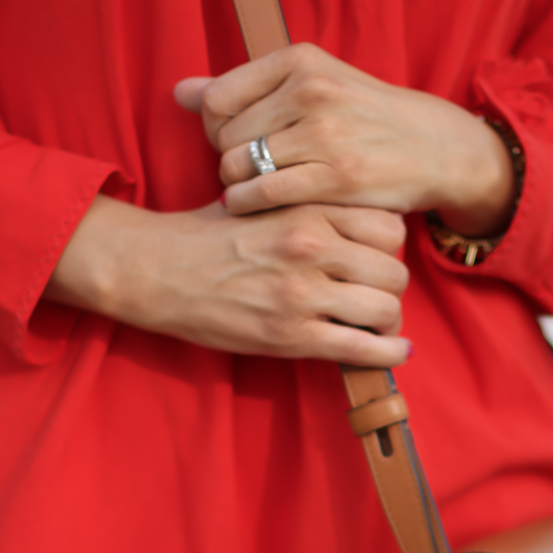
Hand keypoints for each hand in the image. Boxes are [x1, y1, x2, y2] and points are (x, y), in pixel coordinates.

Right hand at [46, 195, 411, 366]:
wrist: (156, 270)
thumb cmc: (206, 235)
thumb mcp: (260, 199)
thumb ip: (308, 204)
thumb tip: (356, 216)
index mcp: (305, 208)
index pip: (388, 223)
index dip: (389, 243)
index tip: (376, 254)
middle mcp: (310, 247)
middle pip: (393, 267)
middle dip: (391, 283)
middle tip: (377, 292)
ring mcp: (302, 293)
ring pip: (385, 306)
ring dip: (388, 318)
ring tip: (377, 322)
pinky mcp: (291, 336)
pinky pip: (362, 348)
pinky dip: (389, 353)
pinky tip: (397, 350)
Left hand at [174, 44, 515, 236]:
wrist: (433, 147)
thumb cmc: (364, 119)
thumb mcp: (312, 86)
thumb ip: (246, 89)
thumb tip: (179, 92)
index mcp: (300, 61)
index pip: (217, 98)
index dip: (215, 129)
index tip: (236, 145)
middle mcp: (310, 90)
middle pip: (223, 134)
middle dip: (226, 159)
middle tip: (244, 175)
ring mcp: (324, 134)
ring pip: (238, 165)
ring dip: (235, 186)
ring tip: (250, 193)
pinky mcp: (335, 177)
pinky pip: (264, 193)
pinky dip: (248, 205)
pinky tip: (255, 209)